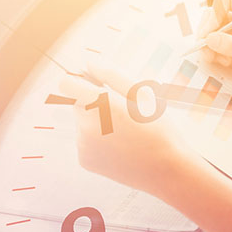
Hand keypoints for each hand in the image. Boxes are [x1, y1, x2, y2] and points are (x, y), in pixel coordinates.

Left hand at [59, 61, 199, 198]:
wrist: (165, 170)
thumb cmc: (158, 129)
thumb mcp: (142, 94)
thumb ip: (112, 74)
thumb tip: (89, 61)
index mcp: (101, 104)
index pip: (66, 83)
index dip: (78, 80)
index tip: (93, 84)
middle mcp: (86, 124)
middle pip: (76, 102)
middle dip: (93, 102)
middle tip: (121, 113)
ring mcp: (83, 144)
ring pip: (81, 122)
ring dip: (96, 122)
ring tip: (125, 134)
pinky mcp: (84, 159)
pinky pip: (84, 141)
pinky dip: (97, 141)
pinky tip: (120, 148)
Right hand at [198, 0, 231, 103]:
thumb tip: (211, 39)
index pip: (227, 0)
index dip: (215, 13)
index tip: (209, 33)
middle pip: (217, 16)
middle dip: (208, 30)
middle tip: (204, 47)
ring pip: (215, 34)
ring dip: (208, 45)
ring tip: (211, 57)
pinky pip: (218, 49)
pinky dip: (214, 55)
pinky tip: (221, 63)